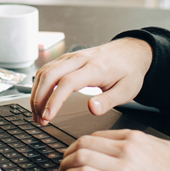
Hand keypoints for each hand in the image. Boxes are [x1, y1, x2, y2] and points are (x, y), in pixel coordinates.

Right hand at [30, 37, 152, 125]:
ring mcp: (72, 57)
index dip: (54, 101)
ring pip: (45, 71)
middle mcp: (80, 59)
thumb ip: (108, 101)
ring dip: (37, 93)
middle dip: (39, 99)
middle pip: (49, 75)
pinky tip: (40, 99)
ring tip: (38, 114)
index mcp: (95, 68)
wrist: (132, 51)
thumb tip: (92, 109)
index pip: (67, 83)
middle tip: (40, 119)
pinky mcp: (67, 59)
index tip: (48, 116)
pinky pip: (47, 69)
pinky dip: (40, 85)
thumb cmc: (129, 70)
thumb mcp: (126, 90)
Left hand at [58, 129, 169, 170]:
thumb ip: (146, 143)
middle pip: (85, 143)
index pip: (98, 136)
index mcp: (136, 139)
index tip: (77, 151)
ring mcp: (121, 169)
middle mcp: (126, 150)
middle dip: (69, 152)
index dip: (82, 144)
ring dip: (65, 163)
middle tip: (64, 160)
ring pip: (81, 156)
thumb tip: (132, 142)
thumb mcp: (164, 150)